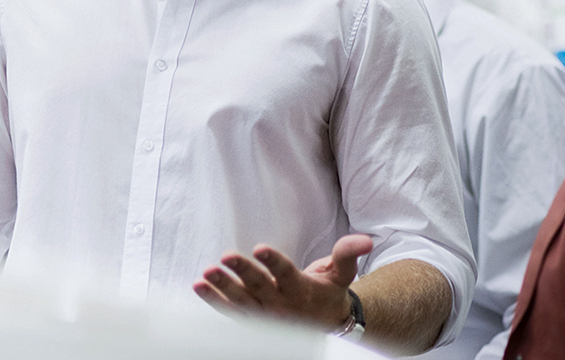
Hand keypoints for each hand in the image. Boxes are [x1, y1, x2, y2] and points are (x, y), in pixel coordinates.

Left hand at [193, 233, 373, 328]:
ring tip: (205, 275)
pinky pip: (231, 312)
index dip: (273, 261)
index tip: (259, 248)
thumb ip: (347, 253)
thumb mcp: (341, 274)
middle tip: (224, 257)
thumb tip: (366, 238)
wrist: (325, 326)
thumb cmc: (329, 293)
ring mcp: (265, 315)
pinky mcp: (252, 320)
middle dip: (241, 273)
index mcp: (301, 289)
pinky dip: (215, 301)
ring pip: (241, 302)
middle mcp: (281, 304)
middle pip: (259, 287)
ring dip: (222, 289)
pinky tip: (198, 286)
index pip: (285, 273)